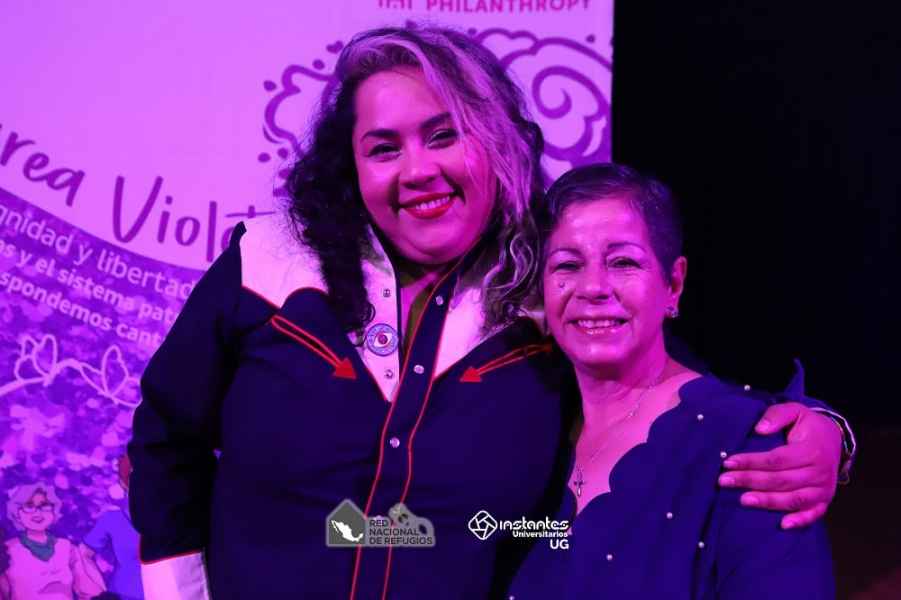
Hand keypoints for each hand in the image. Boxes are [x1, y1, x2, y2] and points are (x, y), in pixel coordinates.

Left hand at [718, 402, 841, 528]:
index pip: (776, 459)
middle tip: (724, 481)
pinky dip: (800, 520)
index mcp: (810, 450)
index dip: (751, 462)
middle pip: (781, 480)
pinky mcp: (825, 499)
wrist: (835, 437)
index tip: (728, 462)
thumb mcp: (795, 410)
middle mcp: (819, 472)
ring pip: (794, 499)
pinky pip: (814, 513)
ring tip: (743, 500)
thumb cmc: (808, 425)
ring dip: (768, 501)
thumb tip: (759, 429)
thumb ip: (776, 415)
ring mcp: (823, 488)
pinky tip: (783, 525)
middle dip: (750, 481)